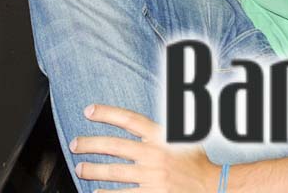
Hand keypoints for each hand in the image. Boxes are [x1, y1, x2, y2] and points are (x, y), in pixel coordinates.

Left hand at [70, 104, 220, 192]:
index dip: (106, 112)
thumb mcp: (185, 136)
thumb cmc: (197, 163)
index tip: (88, 111)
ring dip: (92, 170)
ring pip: (113, 171)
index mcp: (161, 136)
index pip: (128, 119)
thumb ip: (167, 123)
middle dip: (89, 144)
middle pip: (113, 146)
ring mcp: (152, 177)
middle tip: (74, 144)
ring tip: (80, 168)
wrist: (213, 189)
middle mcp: (153, 154)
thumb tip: (159, 103)